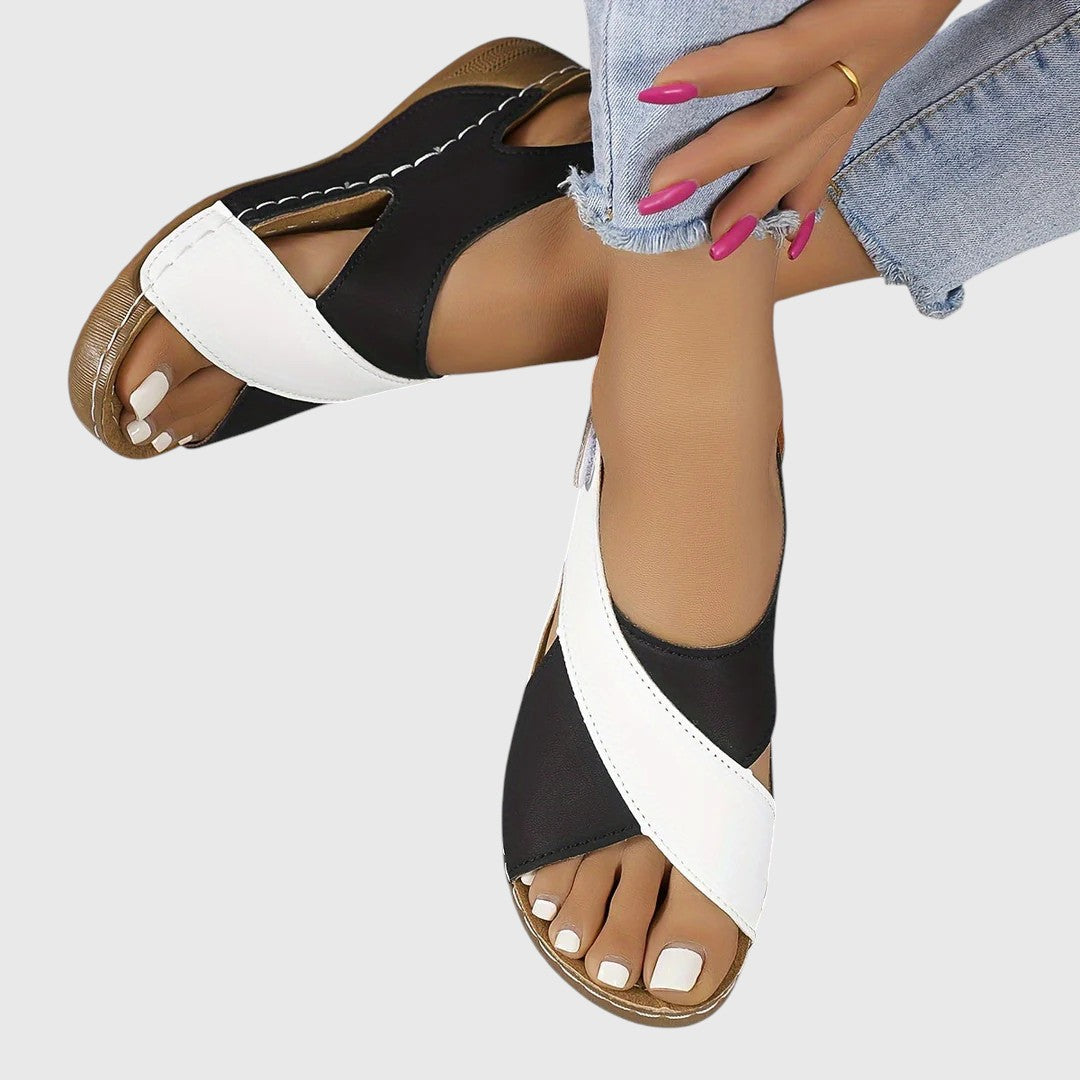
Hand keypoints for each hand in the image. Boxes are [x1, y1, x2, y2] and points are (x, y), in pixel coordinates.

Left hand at [638, 0, 958, 259]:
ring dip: (760, 204)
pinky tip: (791, 239)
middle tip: (659, 192)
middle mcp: (866, 61)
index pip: (784, 53)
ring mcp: (869, 86)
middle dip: (718, 162)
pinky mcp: (871, 96)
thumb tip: (725, 14)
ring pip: (809, 155)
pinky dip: (809, 200)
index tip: (660, 88)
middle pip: (784, 125)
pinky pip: (836, 157)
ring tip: (716, 245)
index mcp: (860, 17)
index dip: (724, 72)